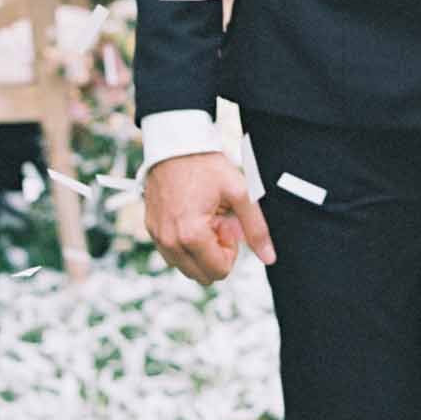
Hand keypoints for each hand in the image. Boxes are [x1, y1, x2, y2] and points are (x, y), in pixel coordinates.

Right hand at [144, 152, 273, 285]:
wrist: (176, 144)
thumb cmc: (205, 164)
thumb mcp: (238, 192)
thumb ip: (256, 227)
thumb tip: (269, 257)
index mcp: (191, 235)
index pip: (219, 271)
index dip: (230, 249)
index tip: (227, 223)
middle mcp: (169, 242)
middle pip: (202, 275)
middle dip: (215, 252)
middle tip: (218, 221)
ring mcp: (157, 237)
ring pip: (186, 267)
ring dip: (200, 250)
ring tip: (205, 217)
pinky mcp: (151, 230)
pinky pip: (172, 254)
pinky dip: (185, 243)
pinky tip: (192, 216)